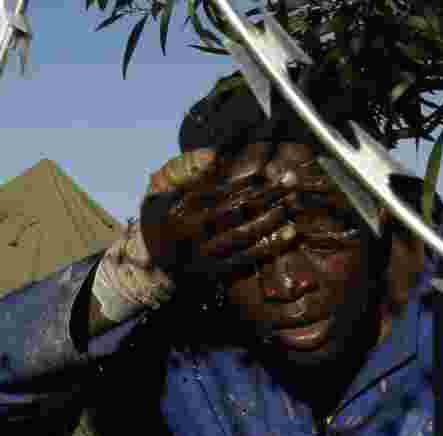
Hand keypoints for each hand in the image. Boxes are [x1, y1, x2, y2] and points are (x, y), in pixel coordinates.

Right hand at [139, 142, 343, 280]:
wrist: (150, 265)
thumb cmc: (161, 220)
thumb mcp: (160, 190)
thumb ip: (183, 170)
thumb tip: (213, 155)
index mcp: (179, 208)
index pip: (221, 191)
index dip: (248, 182)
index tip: (269, 173)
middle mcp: (191, 232)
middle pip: (237, 210)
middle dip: (267, 195)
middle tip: (290, 183)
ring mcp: (204, 255)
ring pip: (245, 235)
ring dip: (272, 218)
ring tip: (292, 203)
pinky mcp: (214, 273)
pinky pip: (248, 258)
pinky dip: (270, 245)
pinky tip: (289, 232)